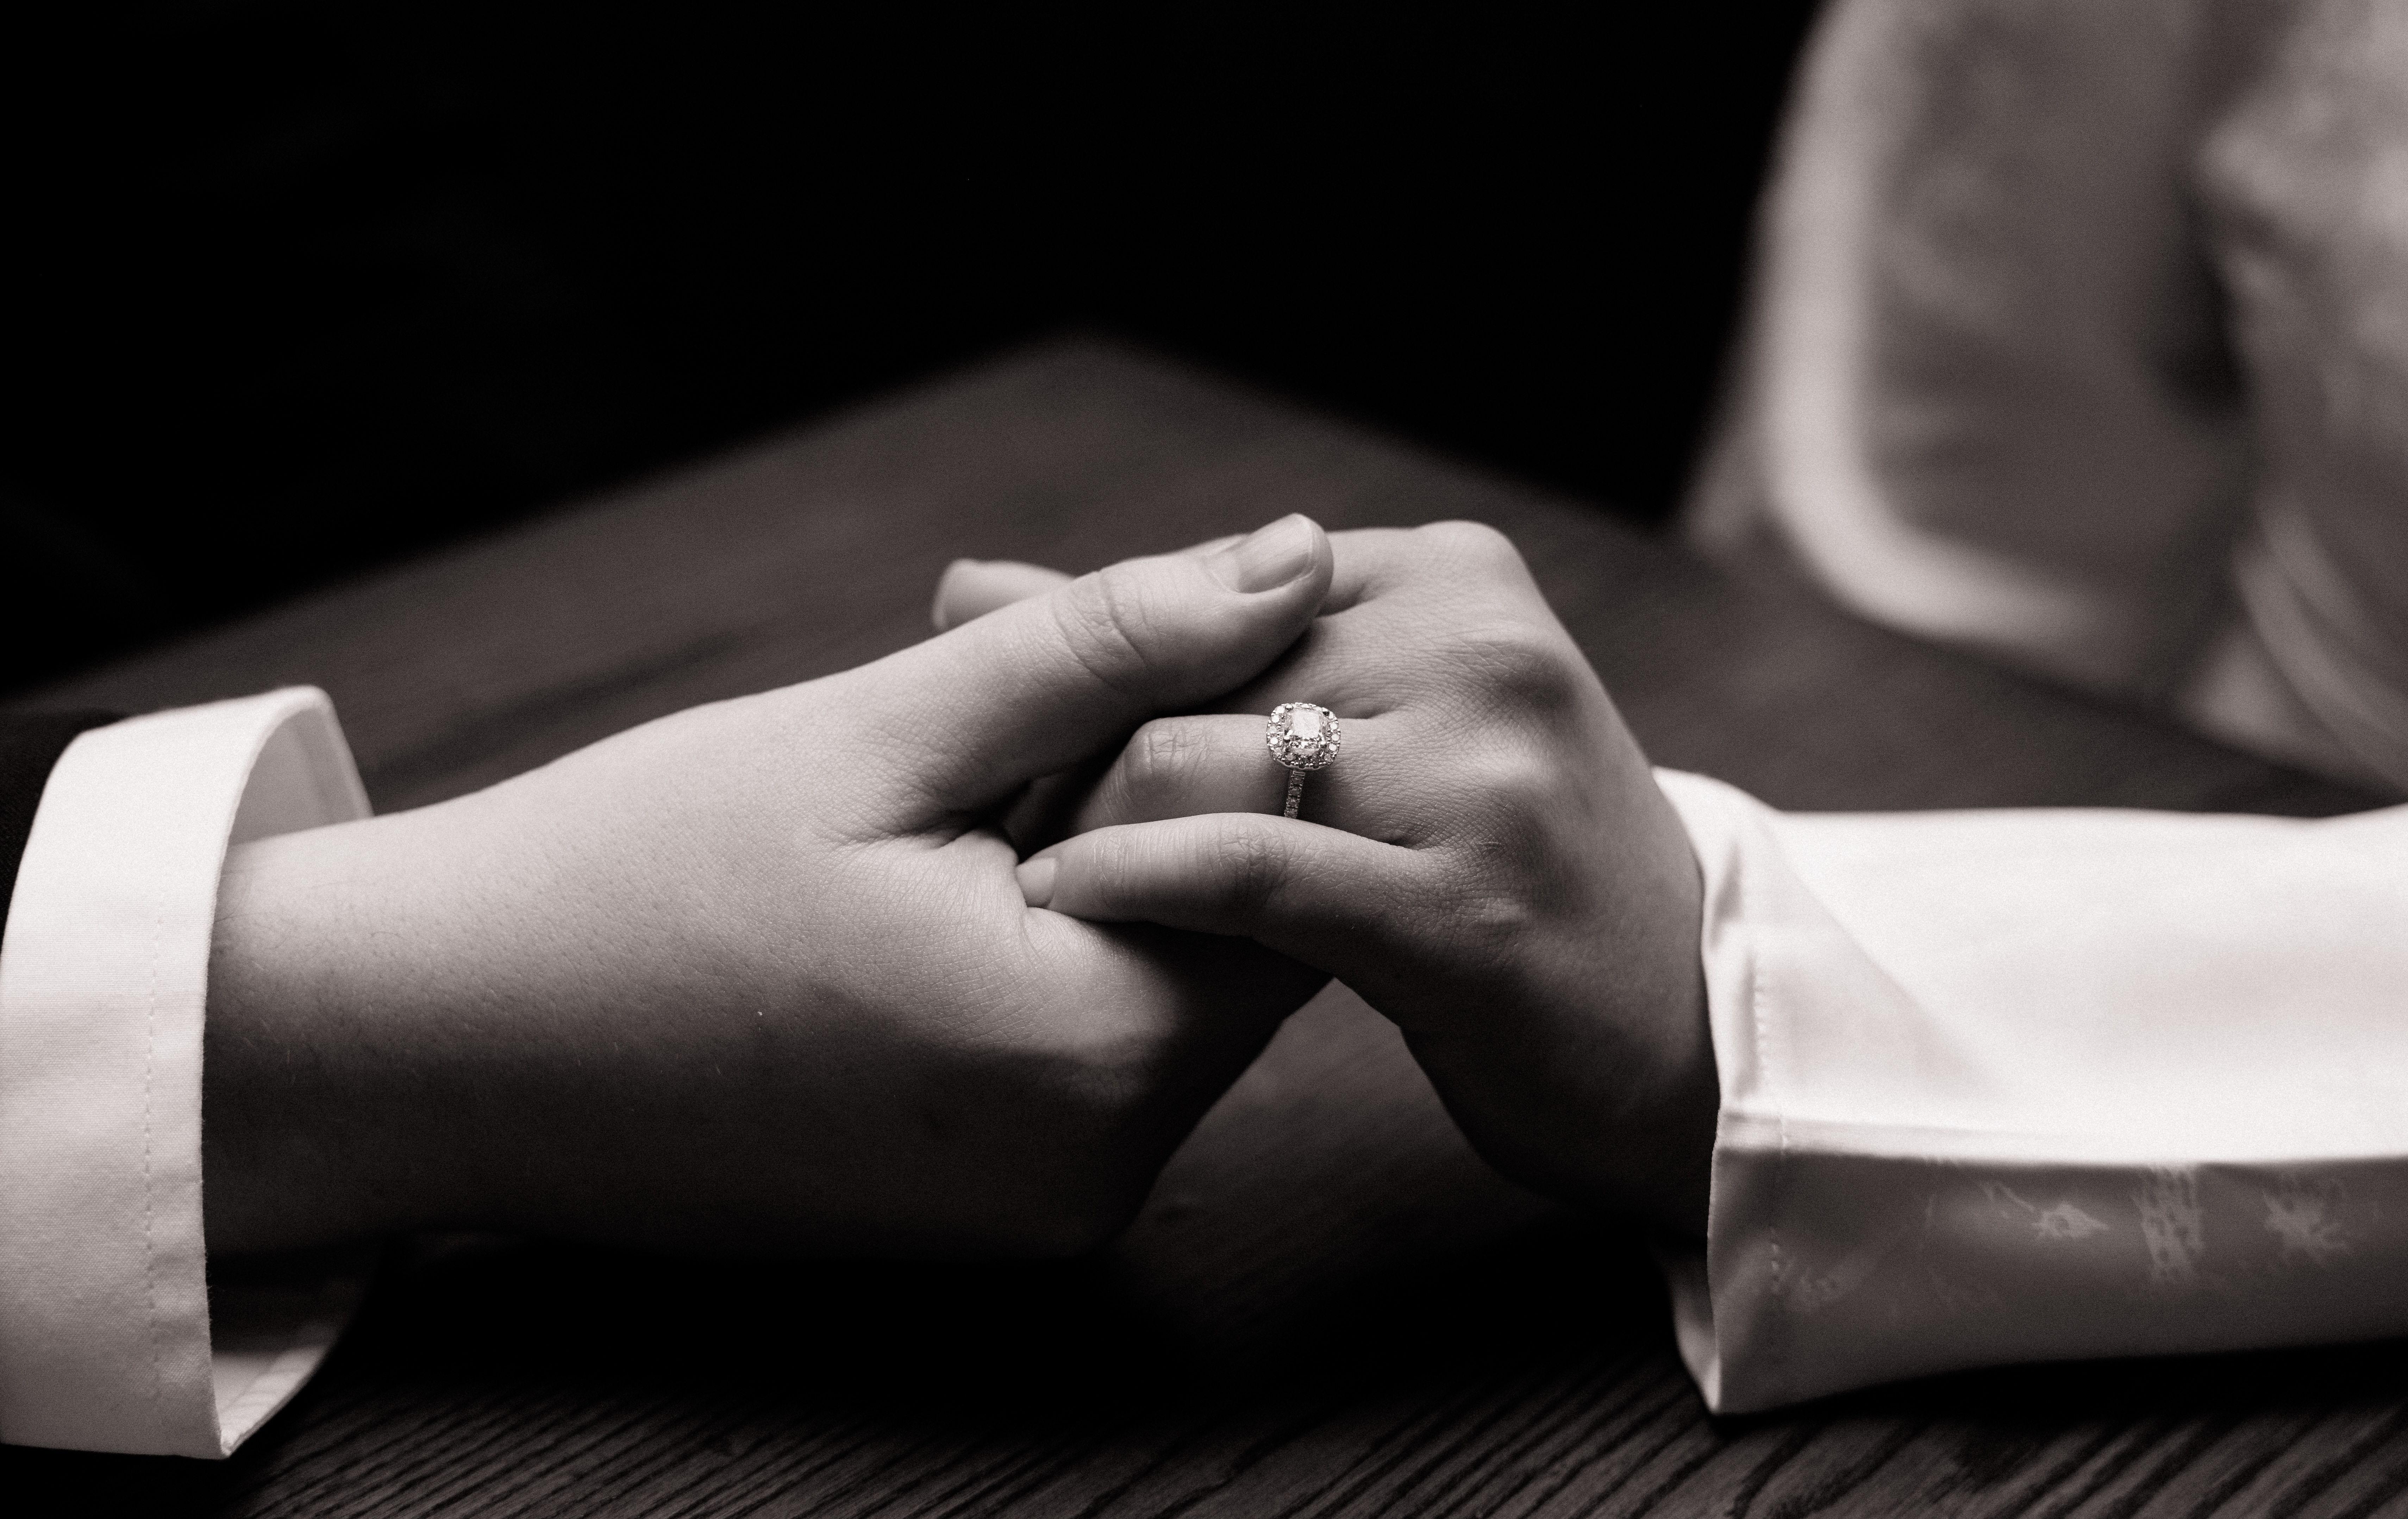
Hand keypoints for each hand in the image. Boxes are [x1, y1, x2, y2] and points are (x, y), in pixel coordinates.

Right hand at [204, 516, 1336, 1257]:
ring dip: (1082, 854)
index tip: (1085, 667)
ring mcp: (1038, 1204)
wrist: (438, 1045)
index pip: (1291, 872)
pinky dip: (1033, 942)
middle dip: (1138, 785)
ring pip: (1155, 980)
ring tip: (928, 785)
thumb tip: (1296, 558)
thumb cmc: (631, 880)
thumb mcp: (883, 732)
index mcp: (1087, 1063)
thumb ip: (1111, 647)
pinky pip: (1076, 1047)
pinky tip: (914, 877)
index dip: (1213, 734)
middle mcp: (1091, 1170)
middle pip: (1230, 930)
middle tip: (986, 702)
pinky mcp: (985, 1205)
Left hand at [944, 523, 1711, 1237]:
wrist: (1688, 1029)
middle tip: (999, 825)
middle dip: (1080, 751)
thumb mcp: (1365, 726)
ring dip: (1089, 821)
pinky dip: (1139, 879)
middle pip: (1197, 670)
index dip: (1104, 675)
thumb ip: (1193, 651)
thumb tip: (966, 580)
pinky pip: (1251, 870)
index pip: (1212, 593)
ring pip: (1206, 757)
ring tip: (1029, 876)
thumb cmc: (1494, 870)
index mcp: (1455, 577)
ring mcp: (1483, 777)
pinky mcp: (1464, 910)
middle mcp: (1479, 648)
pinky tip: (1068, 901)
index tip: (1029, 751)